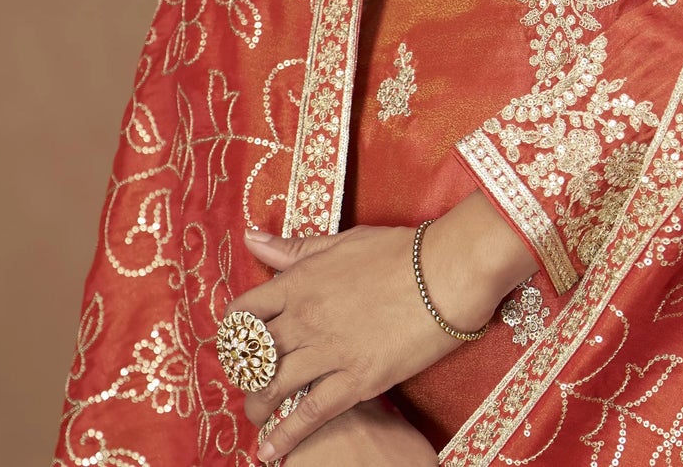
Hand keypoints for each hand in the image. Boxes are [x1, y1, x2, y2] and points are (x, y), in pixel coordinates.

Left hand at [230, 193, 536, 460]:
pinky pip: (309, 415)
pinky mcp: (356, 379)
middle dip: (245, 374)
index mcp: (300, 281)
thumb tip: (252, 237)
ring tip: (258, 417)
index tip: (239, 343)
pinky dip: (285, 437)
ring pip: (274, 388)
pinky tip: (270, 453)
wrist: (447, 271)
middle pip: (253, 356)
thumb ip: (296, 248)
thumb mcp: (343, 241)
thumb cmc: (400, 251)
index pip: (244, 312)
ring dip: (259, 406)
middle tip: (250, 383)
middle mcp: (305, 318)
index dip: (235, 333)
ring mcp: (329, 351)